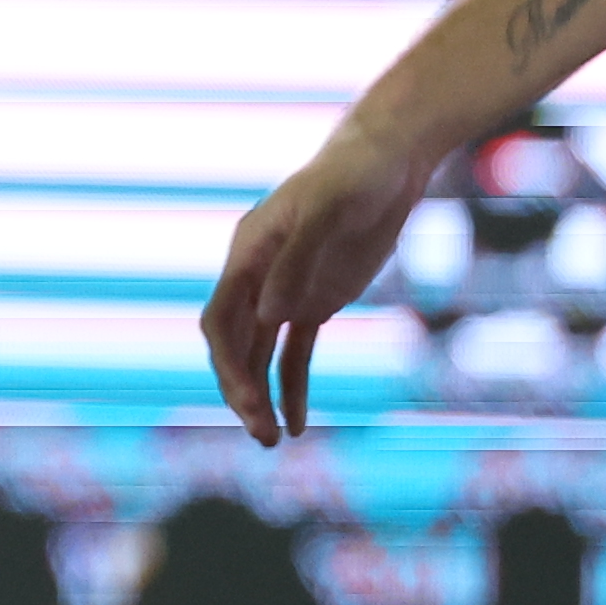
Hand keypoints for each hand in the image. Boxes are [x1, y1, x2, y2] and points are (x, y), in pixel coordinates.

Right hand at [205, 113, 436, 444]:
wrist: (385, 162)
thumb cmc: (353, 176)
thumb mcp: (327, 211)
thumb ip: (296, 262)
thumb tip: (267, 316)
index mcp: (247, 254)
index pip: (220, 319)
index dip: (229, 363)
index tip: (250, 400)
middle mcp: (256, 277)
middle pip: (234, 345)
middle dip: (241, 391)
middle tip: (262, 435)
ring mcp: (284, 290)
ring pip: (259, 355)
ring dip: (261, 397)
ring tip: (274, 442)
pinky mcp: (315, 300)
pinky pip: (294, 353)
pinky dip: (293, 387)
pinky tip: (300, 423)